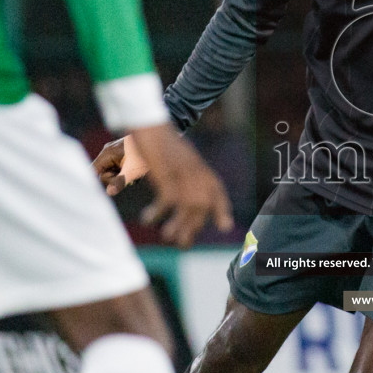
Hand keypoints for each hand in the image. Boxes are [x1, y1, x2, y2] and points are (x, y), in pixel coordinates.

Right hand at [93, 134, 149, 196]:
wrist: (160, 144)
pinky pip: (119, 169)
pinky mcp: (123, 155)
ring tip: (136, 175)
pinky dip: (127, 173)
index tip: (103, 190)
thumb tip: (108, 192)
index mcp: (107, 153)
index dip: (99, 181)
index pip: (94, 170)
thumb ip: (119, 182)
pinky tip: (137, 172)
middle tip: (129, 179)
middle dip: (116, 179)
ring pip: (113, 172)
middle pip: (104, 173)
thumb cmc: (145, 156)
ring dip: (123, 177)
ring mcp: (115, 153)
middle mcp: (109, 151)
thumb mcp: (132, 171)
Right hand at [127, 123, 233, 247]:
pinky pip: (166, 203)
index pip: (218, 194)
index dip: (222, 211)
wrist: (153, 128)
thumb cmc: (165, 146)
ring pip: (187, 210)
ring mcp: (185, 177)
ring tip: (168, 238)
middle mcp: (199, 176)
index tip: (224, 226)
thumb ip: (194, 180)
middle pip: (201, 208)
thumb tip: (197, 199)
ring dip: (177, 227)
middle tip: (183, 244)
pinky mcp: (168, 177)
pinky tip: (148, 218)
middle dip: (192, 228)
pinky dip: (156, 213)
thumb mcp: (185, 163)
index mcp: (204, 171)